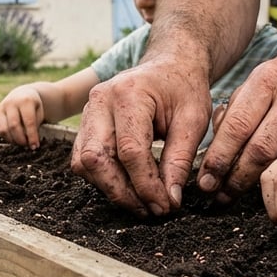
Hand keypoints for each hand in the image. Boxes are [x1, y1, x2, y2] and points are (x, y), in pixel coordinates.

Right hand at [0, 85, 46, 148]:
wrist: (21, 94)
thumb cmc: (33, 106)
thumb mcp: (38, 112)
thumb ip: (34, 125)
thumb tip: (30, 143)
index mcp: (25, 101)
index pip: (29, 122)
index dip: (32, 136)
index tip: (35, 146)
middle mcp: (11, 103)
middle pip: (14, 126)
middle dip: (21, 139)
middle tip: (27, 145)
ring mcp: (2, 108)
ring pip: (4, 129)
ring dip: (13, 140)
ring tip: (21, 143)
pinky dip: (7, 137)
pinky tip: (14, 139)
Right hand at [69, 57, 210, 216]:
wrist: (169, 66)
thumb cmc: (184, 89)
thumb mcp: (194, 120)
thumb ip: (180, 160)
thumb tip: (169, 200)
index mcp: (128, 94)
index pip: (130, 151)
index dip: (146, 185)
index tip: (166, 205)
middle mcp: (99, 101)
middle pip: (97, 159)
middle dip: (122, 192)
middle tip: (150, 210)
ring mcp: (87, 112)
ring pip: (84, 164)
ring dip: (111, 189)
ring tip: (142, 203)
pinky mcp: (85, 125)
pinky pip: (83, 160)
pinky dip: (103, 179)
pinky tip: (128, 187)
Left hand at [199, 46, 276, 196]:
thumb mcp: (258, 81)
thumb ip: (234, 112)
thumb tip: (212, 153)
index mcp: (267, 80)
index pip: (237, 126)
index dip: (219, 158)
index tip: (206, 180)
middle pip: (260, 150)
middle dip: (236, 178)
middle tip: (219, 195)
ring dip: (258, 184)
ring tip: (238, 194)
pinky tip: (271, 186)